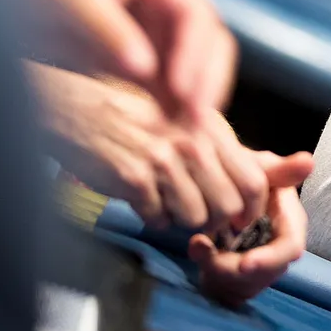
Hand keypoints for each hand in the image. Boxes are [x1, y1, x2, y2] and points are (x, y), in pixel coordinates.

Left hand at [0, 0, 235, 120]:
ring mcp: (157, 33)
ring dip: (195, 99)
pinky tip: (165, 133)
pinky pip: (170, 85)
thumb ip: (108, 29)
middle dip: (207, 82)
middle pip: (210, 44)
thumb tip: (144, 69)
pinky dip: (173, 108)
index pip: (197, 16)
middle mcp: (166, 5)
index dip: (196, 55)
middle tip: (195, 121)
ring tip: (184, 134)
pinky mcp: (142, 59)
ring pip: (196, 68)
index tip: (181, 91)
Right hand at [31, 65, 267, 231]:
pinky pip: (158, 219)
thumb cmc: (132, 119)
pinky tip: (141, 198)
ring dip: (180, 219)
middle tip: (194, 212)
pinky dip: (151, 217)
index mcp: (211, 128)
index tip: (239, 219)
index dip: (250, 209)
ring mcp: (165, 160)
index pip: (255, 181)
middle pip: (229, 206)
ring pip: (196, 218)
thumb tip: (255, 190)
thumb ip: (221, 152)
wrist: (75, 110)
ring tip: (163, 199)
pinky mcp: (135, 178)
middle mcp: (194, 142)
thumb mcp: (186, 123)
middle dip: (214, 219)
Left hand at [189, 151, 313, 303]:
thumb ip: (281, 169)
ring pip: (247, 285)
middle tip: (205, 254)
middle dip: (234, 270)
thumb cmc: (241, 175)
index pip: (290, 248)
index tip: (244, 264)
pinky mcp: (244, 277)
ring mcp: (262, 264)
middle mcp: (280, 246)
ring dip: (218, 271)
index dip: (270, 259)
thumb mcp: (258, 167)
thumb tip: (308, 161)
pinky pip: (232, 292)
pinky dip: (211, 278)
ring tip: (197, 246)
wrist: (217, 189)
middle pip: (266, 274)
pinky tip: (198, 252)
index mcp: (291, 221)